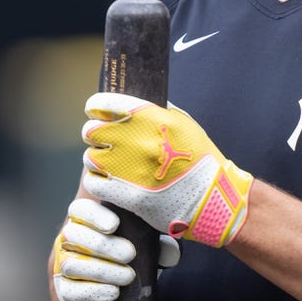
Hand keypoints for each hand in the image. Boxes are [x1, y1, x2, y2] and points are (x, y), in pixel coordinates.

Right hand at [53, 197, 180, 300]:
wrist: (116, 296)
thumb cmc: (128, 261)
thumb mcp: (145, 247)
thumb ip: (158, 243)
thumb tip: (173, 250)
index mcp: (86, 222)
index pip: (80, 209)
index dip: (95, 214)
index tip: (115, 224)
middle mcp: (70, 241)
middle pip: (75, 234)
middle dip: (104, 244)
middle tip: (130, 254)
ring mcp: (64, 265)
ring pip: (73, 263)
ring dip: (103, 269)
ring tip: (127, 276)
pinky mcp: (65, 291)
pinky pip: (72, 290)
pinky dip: (94, 291)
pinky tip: (113, 292)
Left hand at [80, 92, 253, 247]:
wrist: (211, 197)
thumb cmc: (199, 157)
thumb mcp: (184, 123)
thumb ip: (157, 110)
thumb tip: (134, 103)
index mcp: (150, 118)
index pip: (104, 103)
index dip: (95, 106)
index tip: (95, 111)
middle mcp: (136, 140)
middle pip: (90, 130)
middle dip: (95, 134)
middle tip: (103, 140)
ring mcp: (129, 169)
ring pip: (90, 158)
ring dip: (97, 159)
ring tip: (111, 163)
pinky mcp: (127, 196)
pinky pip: (94, 183)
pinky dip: (98, 181)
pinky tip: (108, 180)